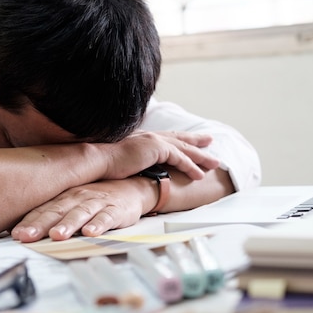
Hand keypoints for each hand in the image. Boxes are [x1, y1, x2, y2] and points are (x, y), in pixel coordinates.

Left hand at [11, 178, 151, 242]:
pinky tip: (91, 233)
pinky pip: (107, 217)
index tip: (16, 234)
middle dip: (41, 224)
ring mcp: (97, 202)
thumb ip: (52, 214)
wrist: (132, 188)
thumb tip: (23, 232)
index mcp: (65, 197)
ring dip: (68, 224)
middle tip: (28, 236)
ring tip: (57, 235)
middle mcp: (78, 197)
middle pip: (57, 211)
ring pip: (80, 213)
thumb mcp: (73, 202)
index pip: (43, 209)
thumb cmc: (97, 198)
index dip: (29, 221)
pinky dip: (99, 225)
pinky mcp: (116, 210)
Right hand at [101, 130, 217, 179]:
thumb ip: (130, 160)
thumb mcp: (121, 159)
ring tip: (214, 163)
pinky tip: (200, 175)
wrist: (98, 160)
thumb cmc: (104, 163)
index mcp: (143, 138)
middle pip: (180, 139)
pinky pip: (180, 159)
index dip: (180, 138)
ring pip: (185, 149)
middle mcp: (151, 136)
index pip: (166, 137)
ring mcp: (155, 141)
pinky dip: (191, 167)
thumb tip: (131, 168)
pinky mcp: (157, 150)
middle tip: (210, 140)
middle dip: (196, 141)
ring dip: (201, 156)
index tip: (190, 139)